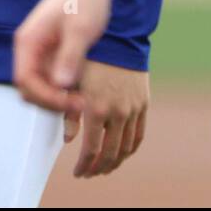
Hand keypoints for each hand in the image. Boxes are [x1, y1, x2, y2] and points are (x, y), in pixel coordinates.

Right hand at [13, 0, 126, 111]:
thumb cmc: (84, 1)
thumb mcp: (80, 29)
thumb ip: (70, 56)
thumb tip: (61, 85)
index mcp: (28, 41)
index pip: (25, 81)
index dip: (46, 97)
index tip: (73, 102)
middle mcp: (29, 49)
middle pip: (28, 88)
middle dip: (51, 101)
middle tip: (82, 104)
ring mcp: (39, 53)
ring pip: (39, 87)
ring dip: (57, 99)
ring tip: (84, 100)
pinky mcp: (51, 55)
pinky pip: (50, 81)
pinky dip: (63, 91)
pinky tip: (83, 91)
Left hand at [63, 60, 149, 176]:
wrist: (116, 36)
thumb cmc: (85, 56)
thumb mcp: (70, 80)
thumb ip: (67, 111)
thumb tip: (67, 140)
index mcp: (96, 106)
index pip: (92, 149)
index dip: (84, 165)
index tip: (77, 173)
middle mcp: (118, 111)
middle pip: (111, 153)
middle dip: (98, 168)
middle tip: (88, 174)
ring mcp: (133, 109)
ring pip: (126, 147)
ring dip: (115, 162)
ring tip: (103, 169)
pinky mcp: (143, 104)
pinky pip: (139, 135)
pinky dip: (129, 148)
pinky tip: (121, 153)